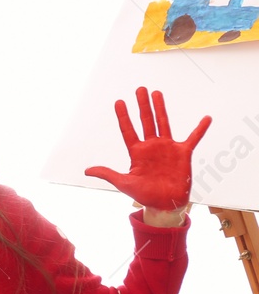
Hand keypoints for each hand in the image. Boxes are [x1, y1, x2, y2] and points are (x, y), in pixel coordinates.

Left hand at [84, 87, 209, 211]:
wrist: (164, 204)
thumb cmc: (144, 194)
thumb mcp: (123, 183)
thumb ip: (107, 173)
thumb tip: (87, 170)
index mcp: (137, 152)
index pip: (128, 130)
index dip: (123, 116)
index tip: (119, 101)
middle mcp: (151, 146)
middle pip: (145, 121)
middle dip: (142, 105)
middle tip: (140, 89)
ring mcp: (167, 148)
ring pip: (163, 123)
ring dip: (160, 108)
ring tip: (156, 93)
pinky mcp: (183, 153)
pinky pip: (193, 138)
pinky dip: (200, 129)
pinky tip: (206, 118)